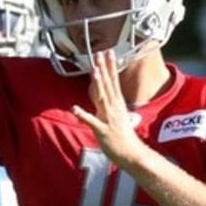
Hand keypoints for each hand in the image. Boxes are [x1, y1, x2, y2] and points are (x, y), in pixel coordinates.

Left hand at [72, 48, 143, 166]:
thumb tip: (100, 94)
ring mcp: (108, 118)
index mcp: (117, 103)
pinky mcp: (102, 130)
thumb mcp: (116, 115)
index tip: (108, 52)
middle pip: (108, 85)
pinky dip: (83, 115)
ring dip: (98, 85)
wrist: (131, 153)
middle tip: (100, 53)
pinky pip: (91, 121)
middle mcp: (114, 108)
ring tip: (95, 72)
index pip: (113, 81)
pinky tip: (74, 108)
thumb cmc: (122, 136)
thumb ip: (108, 104)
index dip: (110, 66)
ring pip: (102, 98)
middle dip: (104, 69)